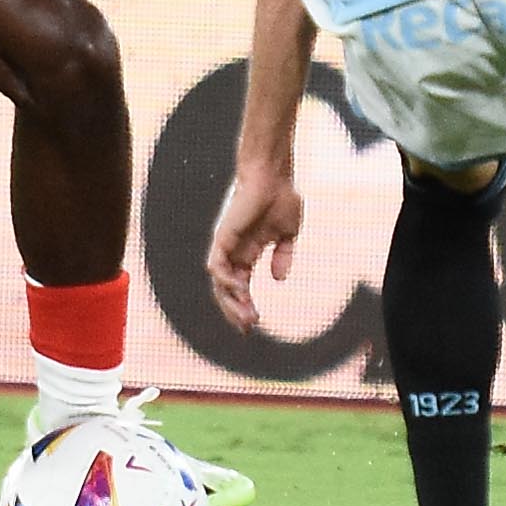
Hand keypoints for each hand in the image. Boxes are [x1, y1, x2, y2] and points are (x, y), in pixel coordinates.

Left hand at [208, 157, 305, 329]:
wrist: (274, 176)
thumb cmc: (281, 198)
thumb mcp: (289, 234)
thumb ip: (283, 256)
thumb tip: (279, 279)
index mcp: (247, 254)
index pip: (239, 288)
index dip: (243, 307)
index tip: (254, 325)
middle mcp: (234, 252)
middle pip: (227, 291)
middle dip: (235, 311)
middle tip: (248, 328)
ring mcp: (227, 245)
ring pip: (220, 283)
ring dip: (231, 302)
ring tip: (248, 317)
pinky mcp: (222, 236)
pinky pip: (216, 265)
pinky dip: (225, 280)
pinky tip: (240, 290)